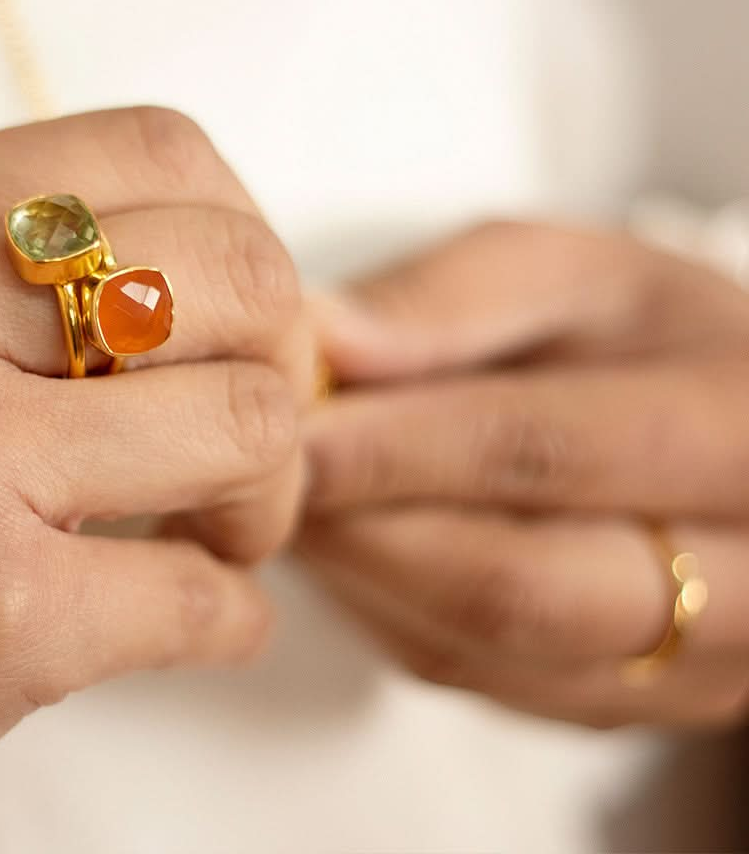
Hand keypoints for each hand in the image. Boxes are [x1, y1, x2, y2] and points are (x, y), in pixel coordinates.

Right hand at [0, 107, 312, 850]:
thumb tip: (178, 278)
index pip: (158, 150)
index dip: (240, 235)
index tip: (230, 322)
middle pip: (238, 275)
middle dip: (283, 363)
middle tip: (248, 439)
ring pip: (246, 422)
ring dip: (270, 493)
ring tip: (223, 535)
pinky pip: (203, 598)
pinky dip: (234, 614)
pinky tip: (203, 621)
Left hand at [300, 221, 748, 728]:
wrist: (722, 427)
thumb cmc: (644, 335)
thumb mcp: (572, 272)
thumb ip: (454, 295)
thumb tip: (326, 337)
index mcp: (739, 429)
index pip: (541, 453)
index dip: (397, 447)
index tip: (291, 430)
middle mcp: (739, 575)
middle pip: (512, 587)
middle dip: (363, 529)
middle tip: (269, 476)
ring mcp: (682, 662)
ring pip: (479, 651)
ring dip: (358, 574)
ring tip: (295, 498)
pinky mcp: (611, 699)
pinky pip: (468, 676)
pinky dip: (380, 609)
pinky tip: (346, 543)